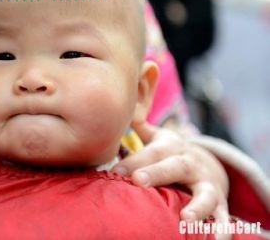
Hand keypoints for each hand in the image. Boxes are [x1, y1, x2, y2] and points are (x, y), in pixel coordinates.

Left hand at [113, 122, 229, 223]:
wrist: (211, 163)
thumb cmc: (172, 153)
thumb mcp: (159, 137)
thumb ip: (141, 127)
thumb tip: (125, 112)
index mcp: (173, 147)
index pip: (151, 152)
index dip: (134, 161)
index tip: (117, 170)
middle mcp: (191, 164)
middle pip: (175, 167)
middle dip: (157, 173)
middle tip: (138, 181)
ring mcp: (208, 184)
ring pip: (205, 194)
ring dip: (196, 207)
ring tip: (185, 219)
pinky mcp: (220, 203)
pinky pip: (222, 217)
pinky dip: (222, 230)